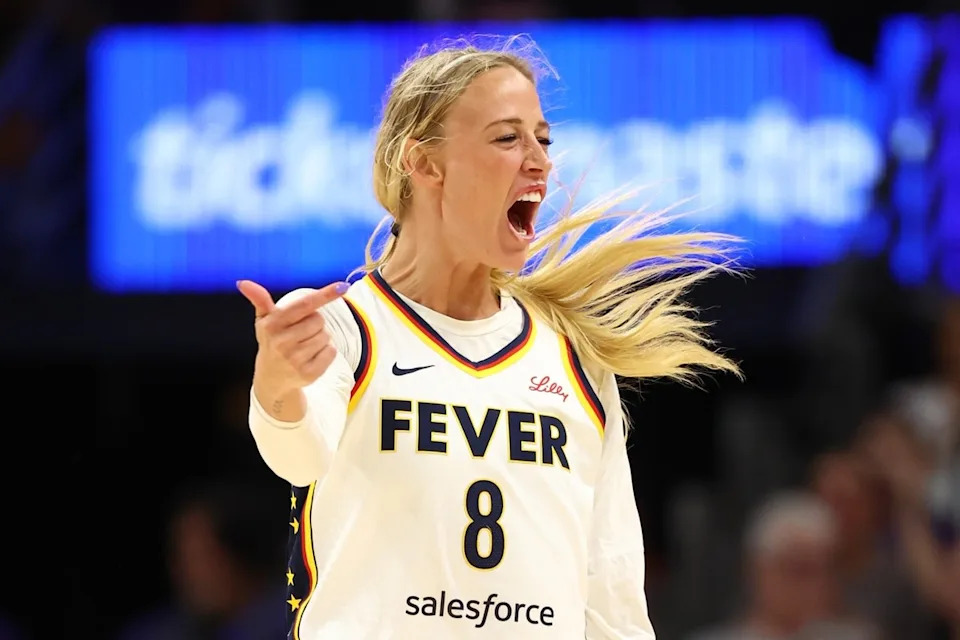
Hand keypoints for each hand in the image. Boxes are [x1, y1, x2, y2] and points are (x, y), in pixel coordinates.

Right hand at [237, 279, 348, 395]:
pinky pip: (331, 352)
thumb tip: (242, 282)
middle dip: (314, 323)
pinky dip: (326, 352)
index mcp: (272, 324)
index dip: (324, 294)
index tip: (342, 286)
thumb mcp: (264, 320)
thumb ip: (259, 300)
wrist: (271, 378)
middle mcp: (282, 342)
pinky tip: (311, 356)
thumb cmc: (271, 341)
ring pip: (326, 336)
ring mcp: (295, 360)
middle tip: (301, 332)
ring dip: (320, 338)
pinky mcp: (308, 373)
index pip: (304, 305)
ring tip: (304, 345)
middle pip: (319, 320)